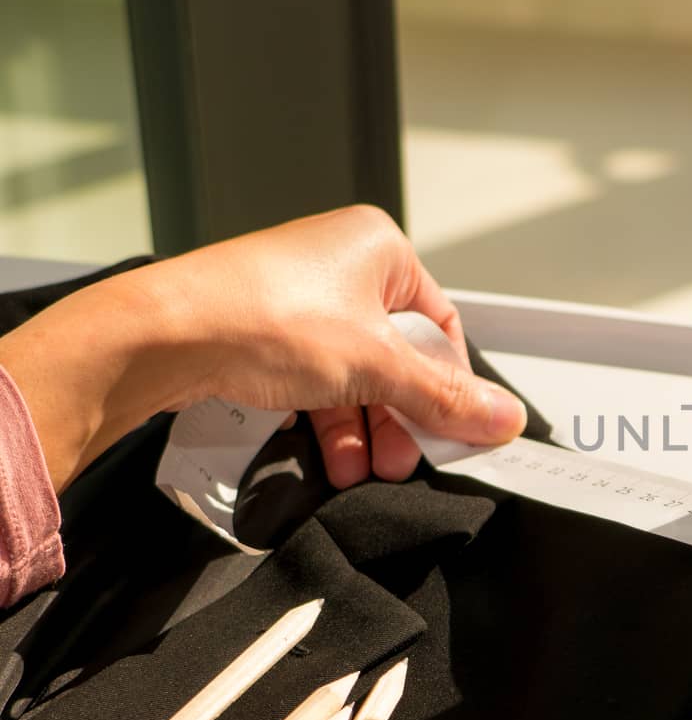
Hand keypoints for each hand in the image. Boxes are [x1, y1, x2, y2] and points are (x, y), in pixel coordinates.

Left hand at [0, 205, 525, 490]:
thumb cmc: (261, 314)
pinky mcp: (266, 335)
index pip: (440, 326)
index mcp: (380, 249)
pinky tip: (332, 459)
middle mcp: (340, 268)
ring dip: (365, 430)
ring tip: (364, 469)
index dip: (450, 384)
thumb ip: (445, 398)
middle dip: (402, 418)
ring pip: (356, 376)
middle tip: (406, 459)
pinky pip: (316, 383)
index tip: (457, 430)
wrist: (163, 333)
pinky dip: (328, 423)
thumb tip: (500, 416)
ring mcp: (300, 301)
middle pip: (398, 357)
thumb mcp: (377, 365)